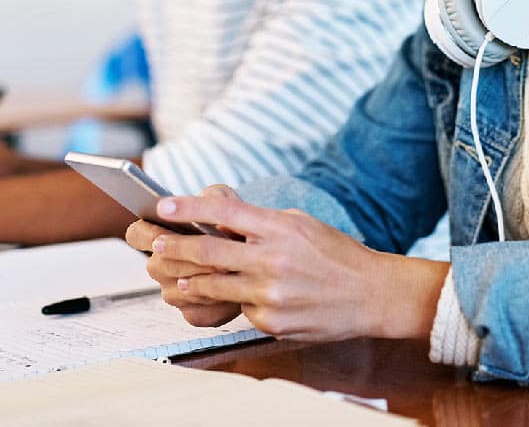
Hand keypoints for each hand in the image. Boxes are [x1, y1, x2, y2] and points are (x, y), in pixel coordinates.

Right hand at [125, 185, 243, 327]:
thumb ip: (214, 197)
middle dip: (185, 260)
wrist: (257, 256)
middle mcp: (160, 265)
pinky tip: (229, 295)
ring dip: (201, 283)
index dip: (147, 235)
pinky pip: (194, 314)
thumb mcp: (227, 202)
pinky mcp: (193, 313)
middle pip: (158, 266)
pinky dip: (213, 306)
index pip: (136, 235)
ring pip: (175, 293)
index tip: (165, 234)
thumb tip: (204, 203)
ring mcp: (173, 291)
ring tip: (226, 271)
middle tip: (212, 256)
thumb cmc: (234, 225)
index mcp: (159, 235)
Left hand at [128, 187, 446, 341]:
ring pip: (215, 287)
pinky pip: (239, 310)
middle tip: (157, 244)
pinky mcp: (272, 322)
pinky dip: (233, 303)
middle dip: (177, 248)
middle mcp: (273, 261)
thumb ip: (261, 224)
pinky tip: (232, 298)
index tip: (164, 205)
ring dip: (189, 281)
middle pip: (209, 253)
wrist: (371, 294)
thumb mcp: (300, 225)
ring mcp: (271, 295)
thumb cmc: (335, 254)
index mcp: (280, 229)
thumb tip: (220, 222)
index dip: (190, 208)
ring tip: (175, 277)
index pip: (225, 212)